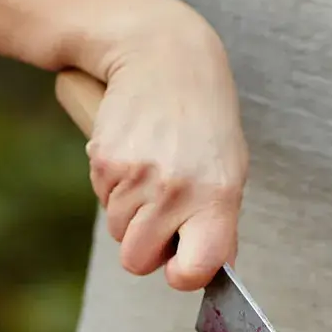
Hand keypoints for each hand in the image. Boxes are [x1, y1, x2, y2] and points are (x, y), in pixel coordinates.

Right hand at [77, 12, 248, 290]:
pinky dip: (113, 185)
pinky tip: (133, 153)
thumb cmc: (203, 119)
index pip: (195, 270)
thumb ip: (220, 223)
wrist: (164, 56)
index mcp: (217, 197)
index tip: (179, 264)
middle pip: (137, 260)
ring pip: (117, 231)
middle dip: (143, 245)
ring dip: (129, 212)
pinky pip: (101, 198)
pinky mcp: (105, 160)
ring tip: (151, 170)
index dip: (181, 275)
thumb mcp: (230, 169)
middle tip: (160, 211)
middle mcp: (176, 190)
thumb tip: (213, 271)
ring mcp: (137, 176)